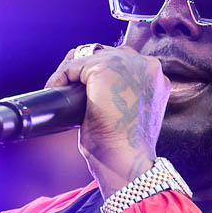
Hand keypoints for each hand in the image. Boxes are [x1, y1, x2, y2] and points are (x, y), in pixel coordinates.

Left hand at [44, 43, 167, 193]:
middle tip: (69, 88)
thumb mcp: (132, 114)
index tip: (85, 87)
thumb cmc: (126, 147)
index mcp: (156, 77)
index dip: (100, 72)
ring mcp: (128, 64)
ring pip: (89, 55)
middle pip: (106, 53)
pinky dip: (60, 76)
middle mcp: (148, 64)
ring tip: (61, 89)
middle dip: (85, 68)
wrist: (125, 160)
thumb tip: (98, 89)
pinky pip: (74, 64)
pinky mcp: (106, 68)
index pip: (123, 61)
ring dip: (72, 70)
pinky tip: (55, 89)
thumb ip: (126, 94)